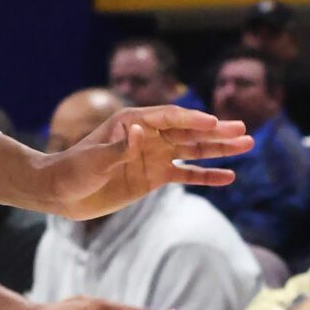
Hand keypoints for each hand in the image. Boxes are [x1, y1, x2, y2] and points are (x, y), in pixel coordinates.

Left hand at [37, 106, 253, 220]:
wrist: (63, 191)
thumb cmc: (74, 169)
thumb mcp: (95, 158)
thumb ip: (121, 146)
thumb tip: (141, 131)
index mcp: (134, 122)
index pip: (170, 118)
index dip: (193, 120)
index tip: (215, 124)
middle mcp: (149, 135)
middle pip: (189, 131)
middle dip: (217, 132)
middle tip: (244, 131)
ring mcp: (155, 155)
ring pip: (194, 150)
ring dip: (220, 149)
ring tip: (246, 146)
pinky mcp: (155, 176)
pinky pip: (187, 174)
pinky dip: (207, 176)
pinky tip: (229, 176)